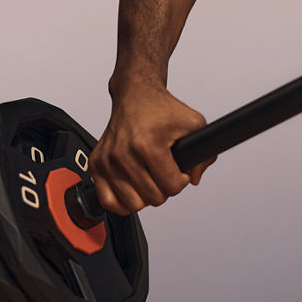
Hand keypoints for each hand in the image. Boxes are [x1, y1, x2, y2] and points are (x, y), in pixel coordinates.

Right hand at [89, 81, 215, 215]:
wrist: (135, 96)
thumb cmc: (160, 109)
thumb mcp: (193, 123)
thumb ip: (204, 154)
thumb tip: (194, 178)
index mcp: (147, 144)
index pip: (172, 187)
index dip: (181, 180)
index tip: (178, 170)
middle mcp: (123, 154)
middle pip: (153, 198)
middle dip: (164, 188)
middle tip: (163, 172)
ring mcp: (108, 161)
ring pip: (132, 205)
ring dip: (144, 196)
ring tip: (149, 179)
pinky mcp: (96, 165)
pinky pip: (107, 201)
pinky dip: (121, 202)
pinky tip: (131, 190)